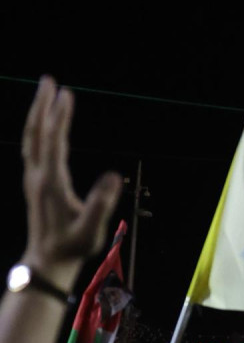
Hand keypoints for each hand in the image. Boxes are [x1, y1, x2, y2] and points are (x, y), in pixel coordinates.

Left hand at [21, 77, 121, 289]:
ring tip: (47, 93)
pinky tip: (46, 124)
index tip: (67, 94)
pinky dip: (40, 128)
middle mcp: (37, 175)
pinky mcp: (35, 182)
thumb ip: (101, 203)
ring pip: (32, 138)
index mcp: (50, 182)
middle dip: (42, 105)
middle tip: (49, 80)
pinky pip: (35, 147)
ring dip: (38, 113)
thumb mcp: (91, 229)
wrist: (46, 262)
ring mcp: (34, 178)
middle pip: (36, 133)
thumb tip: (113, 175)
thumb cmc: (72, 247)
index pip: (53, 141)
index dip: (59, 117)